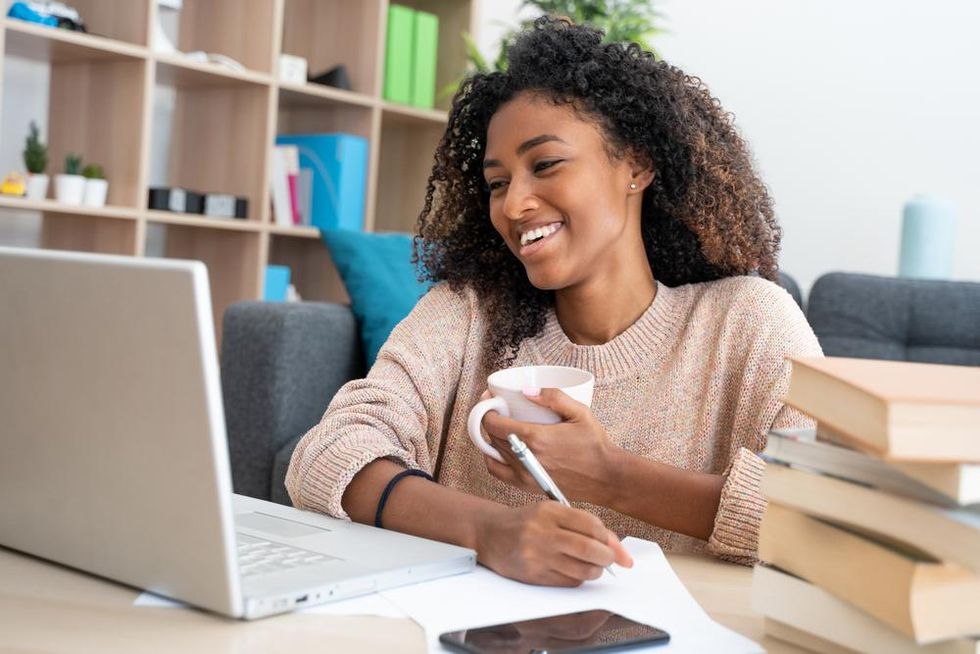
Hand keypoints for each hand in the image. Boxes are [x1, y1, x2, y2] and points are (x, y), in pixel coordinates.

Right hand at [475, 501, 632, 585]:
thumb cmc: (526, 522)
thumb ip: (584, 525)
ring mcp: (536, 555)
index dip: (608, 539)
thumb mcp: (552, 513)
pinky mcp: (532, 575)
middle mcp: (542, 532)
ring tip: (592, 566)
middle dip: (607, 558)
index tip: (612, 547)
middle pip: (589, 550)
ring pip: (582, 570)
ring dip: (594, 571)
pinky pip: (568, 582)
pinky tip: (572, 570)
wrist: (489, 534)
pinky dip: (577, 579)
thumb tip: (619, 550)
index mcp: (549, 511)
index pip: (592, 526)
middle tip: (608, 559)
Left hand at [481, 388, 621, 504]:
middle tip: (495, 408)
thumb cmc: (595, 445)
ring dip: (491, 438)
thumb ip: (554, 397)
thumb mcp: (580, 412)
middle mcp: (525, 458)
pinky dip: (492, 459)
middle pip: (491, 436)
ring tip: (499, 426)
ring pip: (492, 453)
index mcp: (536, 438)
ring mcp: (524, 475)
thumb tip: (526, 390)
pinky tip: (499, 449)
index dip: (486, 409)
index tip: (489, 400)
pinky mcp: (527, 486)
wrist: (605, 478)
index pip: (494, 424)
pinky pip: (497, 472)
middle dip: (489, 420)